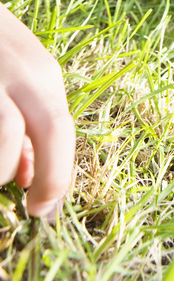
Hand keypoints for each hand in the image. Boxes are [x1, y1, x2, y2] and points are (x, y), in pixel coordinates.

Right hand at [0, 3, 74, 215]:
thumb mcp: (17, 75)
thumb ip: (28, 119)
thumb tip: (30, 177)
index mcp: (41, 72)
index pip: (62, 129)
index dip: (58, 175)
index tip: (44, 207)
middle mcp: (20, 72)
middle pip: (52, 126)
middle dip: (51, 176)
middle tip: (34, 209)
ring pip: (9, 132)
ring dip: (3, 167)